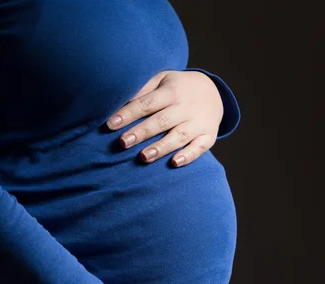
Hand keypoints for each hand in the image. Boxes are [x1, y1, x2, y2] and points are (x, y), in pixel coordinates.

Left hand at [106, 70, 223, 166]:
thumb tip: (118, 100)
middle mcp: (186, 107)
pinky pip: (199, 147)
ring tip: (144, 157)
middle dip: (141, 132)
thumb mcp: (162, 79)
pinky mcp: (208, 136)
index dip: (129, 113)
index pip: (147, 103)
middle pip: (161, 121)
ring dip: (161, 147)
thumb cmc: (178, 88)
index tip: (111, 124)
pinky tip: (175, 163)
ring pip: (179, 135)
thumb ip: (143, 89)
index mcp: (171, 91)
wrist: (214, 92)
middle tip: (123, 143)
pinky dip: (188, 156)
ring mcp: (199, 122)